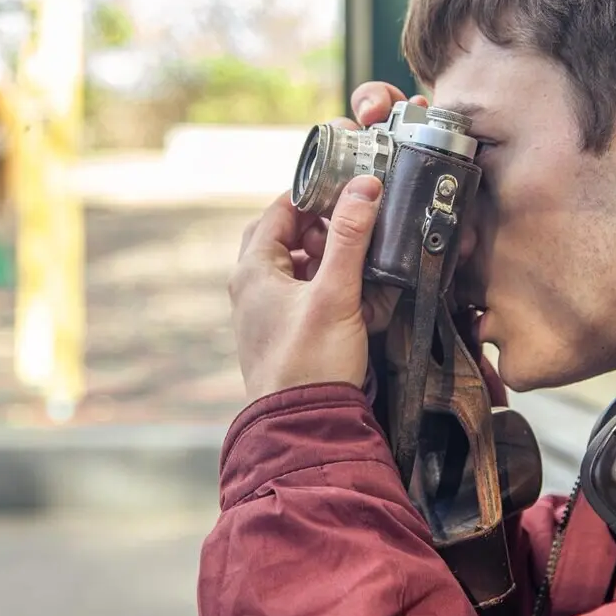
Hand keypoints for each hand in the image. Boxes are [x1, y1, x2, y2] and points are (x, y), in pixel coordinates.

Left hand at [228, 82, 428, 401]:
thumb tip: (363, 188)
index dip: (313, 195)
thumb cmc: (311, 362)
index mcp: (254, 270)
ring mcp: (263, 313)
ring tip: (356, 260)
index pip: (279, 210)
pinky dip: (323, 285)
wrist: (303, 426)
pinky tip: (350, 295)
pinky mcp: (279, 334)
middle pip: (283, 236)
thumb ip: (350, 238)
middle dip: (319, 226)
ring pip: (292, 266)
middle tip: (353, 225)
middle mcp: (251, 288)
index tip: (346, 189)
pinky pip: (298, 295)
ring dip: (323, 257)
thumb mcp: (336, 293)